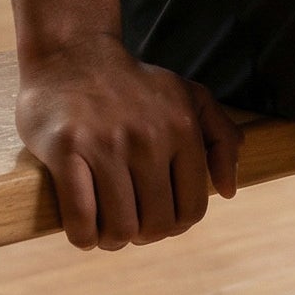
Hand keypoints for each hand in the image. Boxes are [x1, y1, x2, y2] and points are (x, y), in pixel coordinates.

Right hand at [16, 36, 244, 250]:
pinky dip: (84, 237)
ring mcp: (106, 143)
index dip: (176, 225)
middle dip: (144, 235)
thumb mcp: (188, 96)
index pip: (192, 207)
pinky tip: (84, 229)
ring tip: (106, 227)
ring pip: (119, 229)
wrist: (72, 53)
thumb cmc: (133, 85)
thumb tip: (228, 191)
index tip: (159, 218)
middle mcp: (148, 136)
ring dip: (112, 240)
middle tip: (130, 223)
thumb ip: (220, 138)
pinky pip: (81, 220)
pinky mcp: (66, 149)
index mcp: (182, 126)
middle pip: (156, 224)